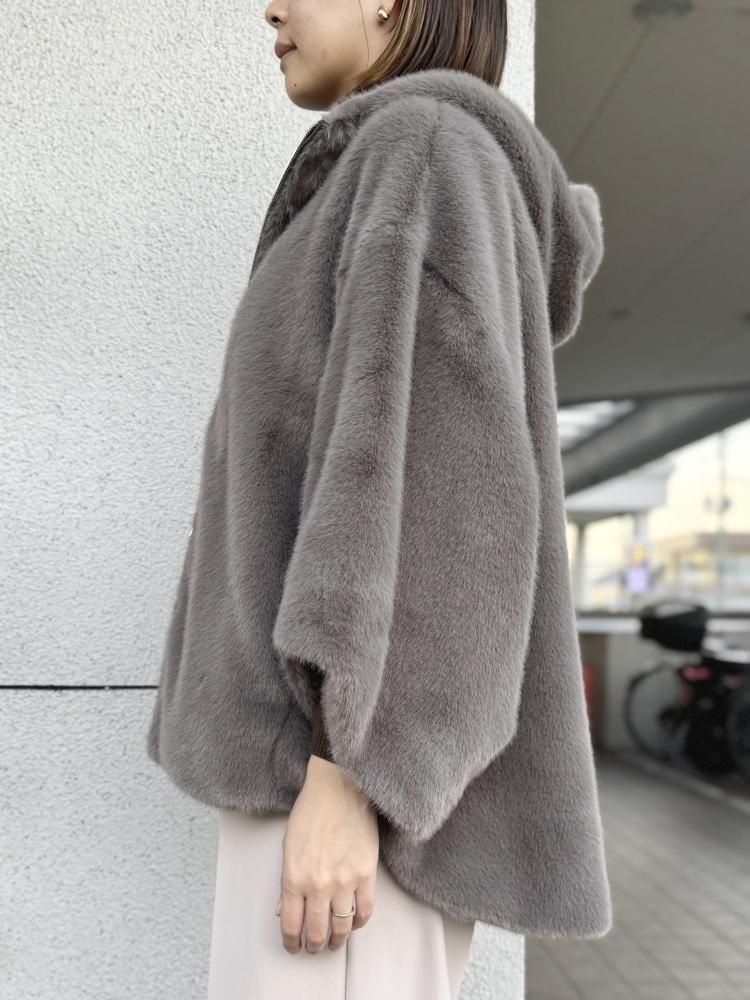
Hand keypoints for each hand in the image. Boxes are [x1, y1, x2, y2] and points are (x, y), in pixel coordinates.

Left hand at [276, 755, 379, 953]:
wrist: (339, 787)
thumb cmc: (310, 812)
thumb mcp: (288, 846)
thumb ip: (287, 880)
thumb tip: (284, 911)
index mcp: (293, 877)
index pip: (291, 924)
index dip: (291, 942)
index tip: (294, 948)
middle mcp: (317, 885)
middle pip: (316, 931)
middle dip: (313, 945)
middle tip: (314, 948)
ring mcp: (343, 881)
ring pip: (342, 927)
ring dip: (338, 940)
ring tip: (335, 943)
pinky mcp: (366, 874)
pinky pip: (365, 910)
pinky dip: (359, 923)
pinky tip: (355, 924)